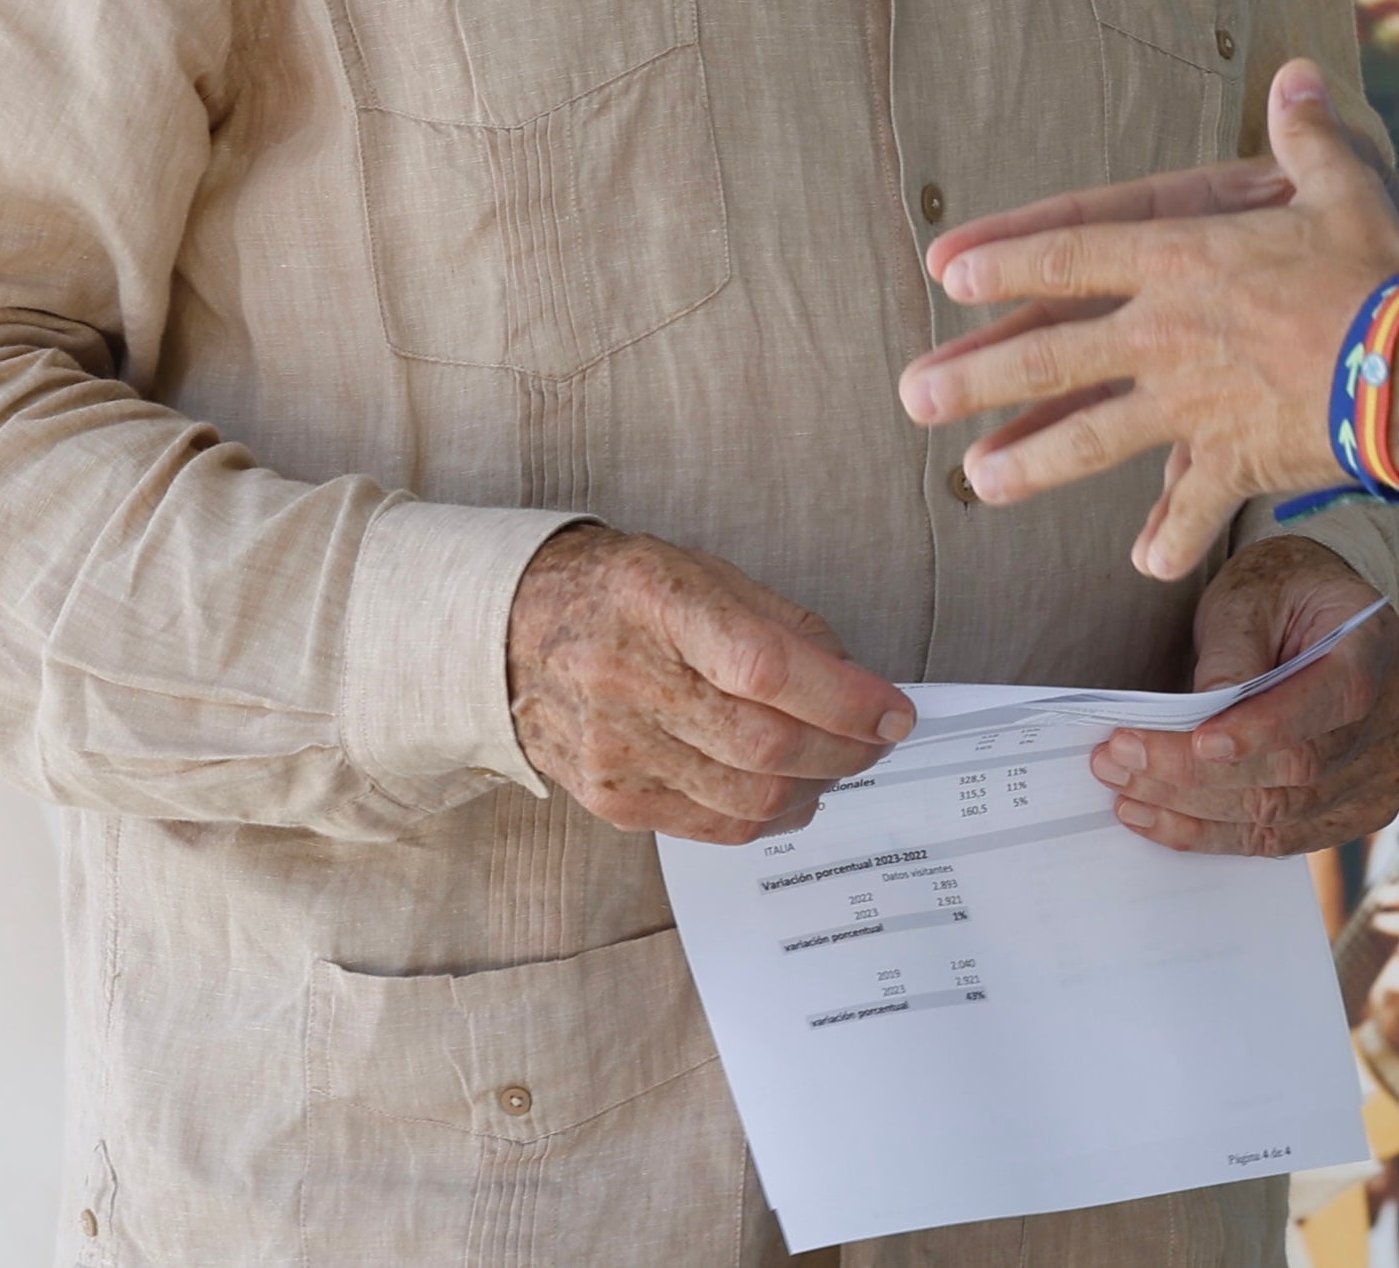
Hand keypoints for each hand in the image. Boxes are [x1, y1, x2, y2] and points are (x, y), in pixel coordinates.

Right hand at [503, 521, 918, 843]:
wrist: (505, 632)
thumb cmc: (616, 593)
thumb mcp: (698, 570)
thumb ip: (780, 624)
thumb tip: (858, 684)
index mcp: (654, 601)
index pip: (763, 666)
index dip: (842, 697)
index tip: (894, 711)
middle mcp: (626, 679)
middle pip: (765, 744)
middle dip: (845, 749)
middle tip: (877, 739)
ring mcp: (613, 750)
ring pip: (748, 799)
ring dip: (815, 788)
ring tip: (834, 764)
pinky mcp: (611, 800)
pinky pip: (714, 828)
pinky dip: (768, 817)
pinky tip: (786, 792)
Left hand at [901, 57, 1398, 579]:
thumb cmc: (1381, 271)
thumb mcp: (1340, 188)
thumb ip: (1306, 136)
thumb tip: (1300, 74)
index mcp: (1181, 260)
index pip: (1070, 255)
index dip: (1005, 263)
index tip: (946, 275)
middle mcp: (1167, 333)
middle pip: (1052, 354)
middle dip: (977, 376)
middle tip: (913, 396)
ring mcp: (1192, 403)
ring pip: (1092, 435)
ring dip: (1032, 460)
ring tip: (977, 479)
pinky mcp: (1234, 460)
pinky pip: (1191, 503)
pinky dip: (1171, 535)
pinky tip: (1144, 562)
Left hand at [1087, 537, 1398, 856]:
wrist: (1317, 612)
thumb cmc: (1280, 594)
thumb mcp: (1248, 597)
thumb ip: (1231, 656)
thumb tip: (1197, 724)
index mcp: (1376, 646)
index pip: (1331, 700)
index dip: (1264, 729)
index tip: (1196, 741)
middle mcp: (1395, 716)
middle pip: (1299, 768)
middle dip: (1198, 773)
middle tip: (1117, 758)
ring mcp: (1386, 771)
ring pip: (1286, 814)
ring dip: (1195, 813)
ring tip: (1125, 792)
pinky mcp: (1360, 808)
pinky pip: (1286, 838)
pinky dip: (1219, 836)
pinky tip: (1162, 821)